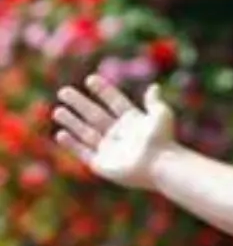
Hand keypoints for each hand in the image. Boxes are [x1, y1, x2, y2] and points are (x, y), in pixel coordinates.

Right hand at [50, 75, 175, 188]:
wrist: (160, 165)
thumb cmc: (163, 140)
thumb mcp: (161, 115)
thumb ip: (154, 101)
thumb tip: (154, 87)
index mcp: (133, 122)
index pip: (115, 102)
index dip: (103, 91)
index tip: (90, 79)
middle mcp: (120, 135)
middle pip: (95, 116)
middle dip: (79, 104)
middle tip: (64, 91)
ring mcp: (111, 150)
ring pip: (86, 133)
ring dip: (71, 122)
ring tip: (57, 111)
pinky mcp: (103, 165)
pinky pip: (83, 153)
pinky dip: (72, 145)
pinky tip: (60, 134)